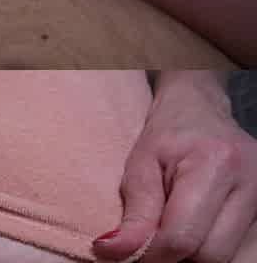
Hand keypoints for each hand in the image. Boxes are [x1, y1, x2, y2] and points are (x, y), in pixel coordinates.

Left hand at [93, 71, 256, 262]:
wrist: (200, 109)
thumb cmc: (167, 132)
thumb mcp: (141, 164)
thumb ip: (134, 211)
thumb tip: (113, 251)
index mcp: (215, 163)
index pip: (183, 236)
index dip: (151, 253)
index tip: (128, 250)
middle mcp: (250, 183)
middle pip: (210, 254)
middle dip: (174, 254)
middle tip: (149, 237)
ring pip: (226, 256)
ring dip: (191, 252)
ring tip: (169, 227)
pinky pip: (233, 247)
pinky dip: (206, 244)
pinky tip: (189, 227)